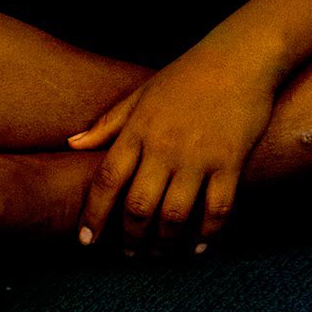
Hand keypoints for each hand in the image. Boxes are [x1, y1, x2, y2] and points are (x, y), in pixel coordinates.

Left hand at [70, 46, 275, 253]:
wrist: (239, 57)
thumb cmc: (187, 74)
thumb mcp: (142, 93)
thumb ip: (108, 123)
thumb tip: (72, 143)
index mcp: (139, 128)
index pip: (107, 180)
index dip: (94, 214)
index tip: (86, 241)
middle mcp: (165, 146)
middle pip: (138, 206)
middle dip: (129, 239)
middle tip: (129, 254)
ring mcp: (198, 156)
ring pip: (174, 216)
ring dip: (163, 244)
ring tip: (159, 254)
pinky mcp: (230, 162)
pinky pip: (216, 211)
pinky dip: (205, 235)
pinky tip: (197, 247)